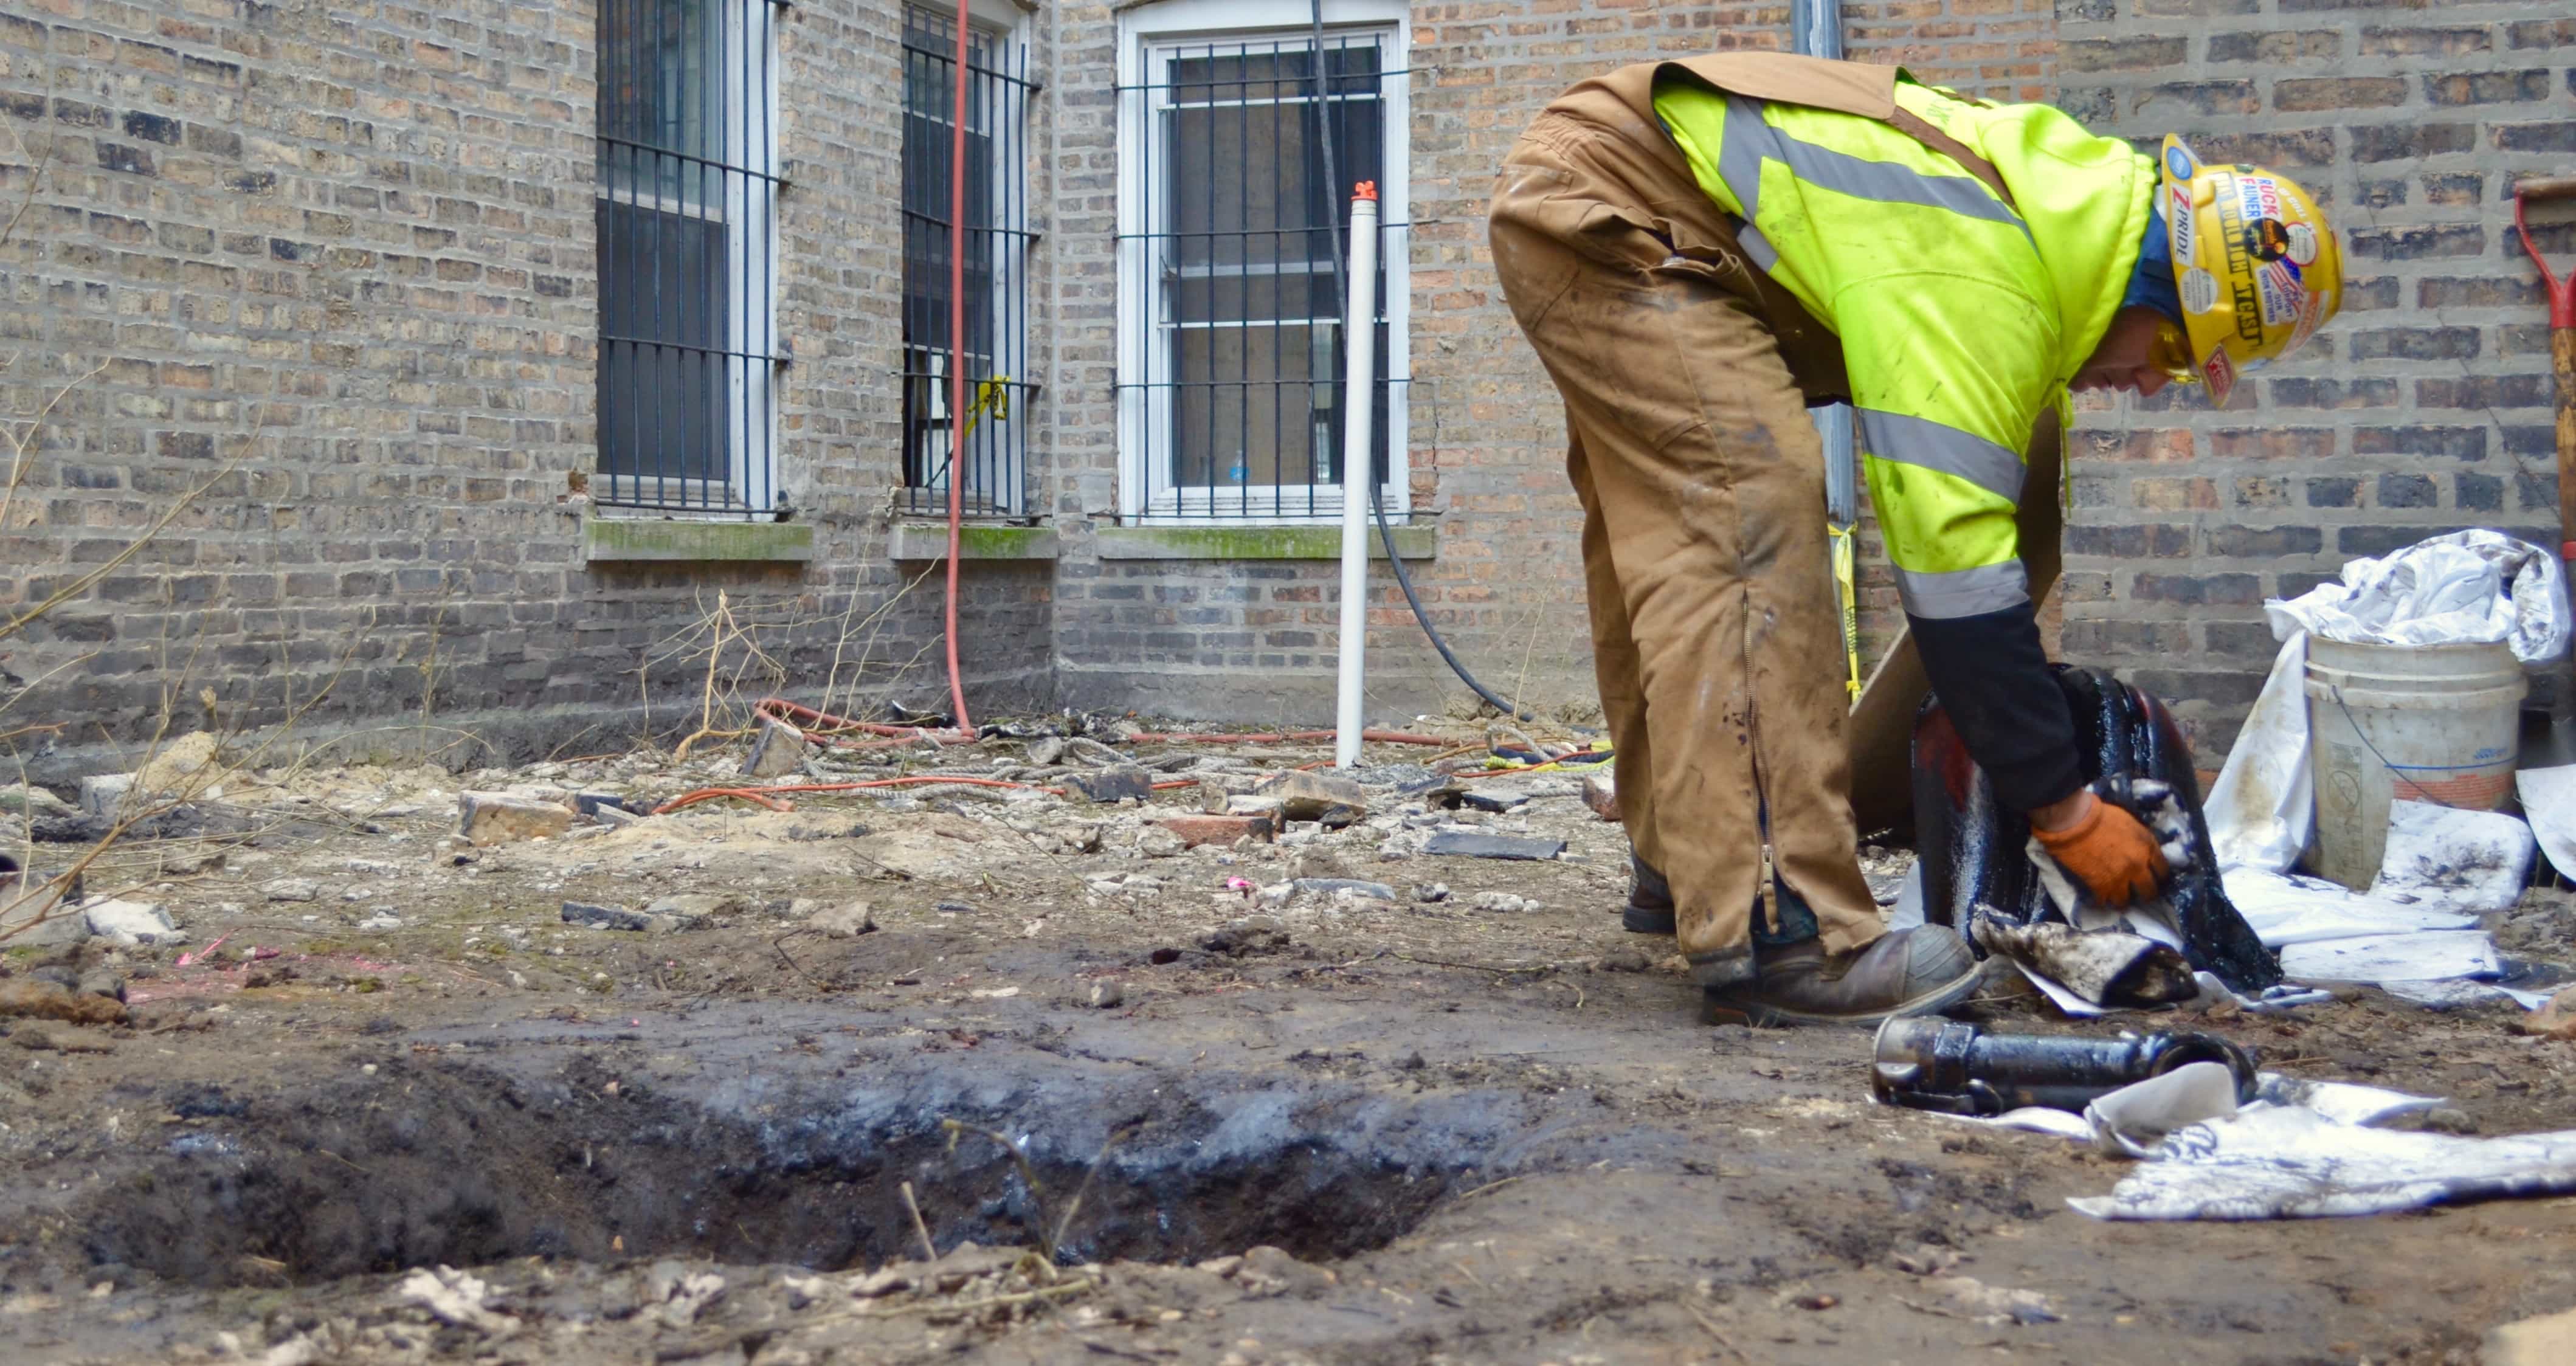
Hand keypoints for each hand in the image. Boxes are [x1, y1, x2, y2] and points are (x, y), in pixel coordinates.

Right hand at [2030, 789, 2168, 905]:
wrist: (2076, 821)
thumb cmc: (2101, 815)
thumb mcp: (2131, 823)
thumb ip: (2139, 840)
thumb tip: (2140, 849)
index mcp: (2147, 847)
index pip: (2163, 869)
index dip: (2160, 876)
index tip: (2156, 878)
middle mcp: (2138, 866)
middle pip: (2149, 890)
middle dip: (2146, 894)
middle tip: (2140, 894)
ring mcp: (2118, 878)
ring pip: (2125, 901)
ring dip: (2121, 900)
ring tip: (2116, 899)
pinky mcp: (2099, 885)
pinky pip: (2103, 901)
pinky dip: (2101, 900)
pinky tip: (2098, 900)